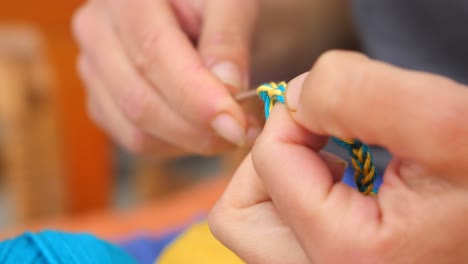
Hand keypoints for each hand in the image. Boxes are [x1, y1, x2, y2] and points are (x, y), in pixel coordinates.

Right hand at [72, 0, 259, 157]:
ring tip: (230, 132)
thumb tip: (228, 89)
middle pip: (140, 101)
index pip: (155, 54)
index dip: (197, 98)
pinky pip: (135, 139)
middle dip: (197, 130)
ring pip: (135, 130)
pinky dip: (175, 145)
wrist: (188, 13)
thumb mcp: (229, 4)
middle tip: (243, 135)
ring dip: (189, 143)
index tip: (236, 126)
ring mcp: (94, 71)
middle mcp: (97, 32)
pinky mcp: (102, 101)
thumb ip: (228, 41)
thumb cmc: (211, 4)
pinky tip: (204, 132)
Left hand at [209, 51, 467, 262]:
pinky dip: (299, 201)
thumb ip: (357, 94)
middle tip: (322, 145)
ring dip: (283, 184)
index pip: (268, 162)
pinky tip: (346, 189)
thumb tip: (296, 99)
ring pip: (255, 230)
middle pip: (238, 217)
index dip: (297, 117)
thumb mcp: (444, 123)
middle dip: (271, 163)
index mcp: (347, 256)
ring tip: (339, 169)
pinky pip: (282, 237)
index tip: (339, 109)